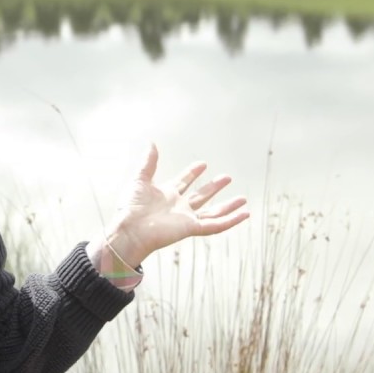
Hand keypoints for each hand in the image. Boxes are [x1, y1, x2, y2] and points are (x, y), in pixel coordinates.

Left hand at [93, 143, 248, 277]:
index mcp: (166, 195)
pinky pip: (215, 225)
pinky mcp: (191, 228)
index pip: (183, 182)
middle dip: (214, 187)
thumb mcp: (140, 180)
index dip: (192, 173)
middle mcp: (178, 207)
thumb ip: (148, 162)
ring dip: (228, 206)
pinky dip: (231, 220)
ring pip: (212, 213)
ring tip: (243, 199)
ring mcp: (186, 218)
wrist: (129, 229)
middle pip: (201, 196)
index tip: (203, 164)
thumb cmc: (131, 207)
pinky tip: (244, 214)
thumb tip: (151, 143)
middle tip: (227, 177)